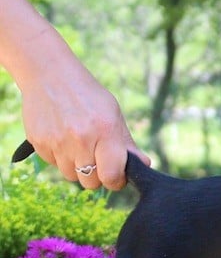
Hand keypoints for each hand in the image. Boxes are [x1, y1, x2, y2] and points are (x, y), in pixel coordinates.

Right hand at [19, 56, 149, 189]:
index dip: (115, 181)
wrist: (50, 75)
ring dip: (77, 167)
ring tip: (79, 146)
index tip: (116, 176)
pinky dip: (60, 158)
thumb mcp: (114, 115)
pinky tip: (63, 138)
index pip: (110, 176)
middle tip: (98, 160)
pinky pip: (53, 165)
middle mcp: (81, 139)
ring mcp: (57, 142)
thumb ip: (127, 144)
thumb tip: (144, 164)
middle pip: (91, 182)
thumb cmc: (89, 97)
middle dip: (97, 176)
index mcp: (105, 131)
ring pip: (71, 176)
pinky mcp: (39, 143)